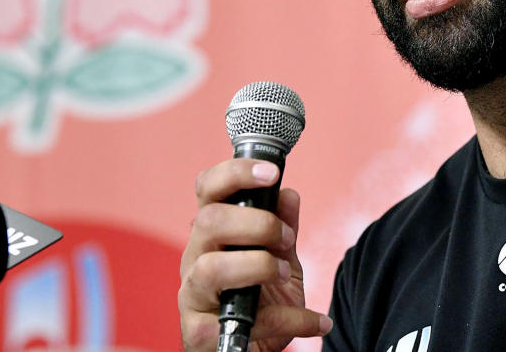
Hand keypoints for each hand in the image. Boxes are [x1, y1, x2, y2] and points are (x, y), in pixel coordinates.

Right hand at [179, 158, 331, 350]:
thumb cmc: (260, 302)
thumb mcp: (279, 259)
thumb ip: (282, 227)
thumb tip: (288, 194)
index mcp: (211, 234)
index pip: (207, 189)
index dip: (235, 173)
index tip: (271, 172)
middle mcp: (194, 259)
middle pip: (208, 221)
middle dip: (256, 224)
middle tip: (285, 237)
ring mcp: (192, 296)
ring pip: (211, 268)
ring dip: (259, 266)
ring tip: (284, 275)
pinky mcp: (198, 333)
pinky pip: (243, 320)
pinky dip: (287, 319)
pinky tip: (314, 320)